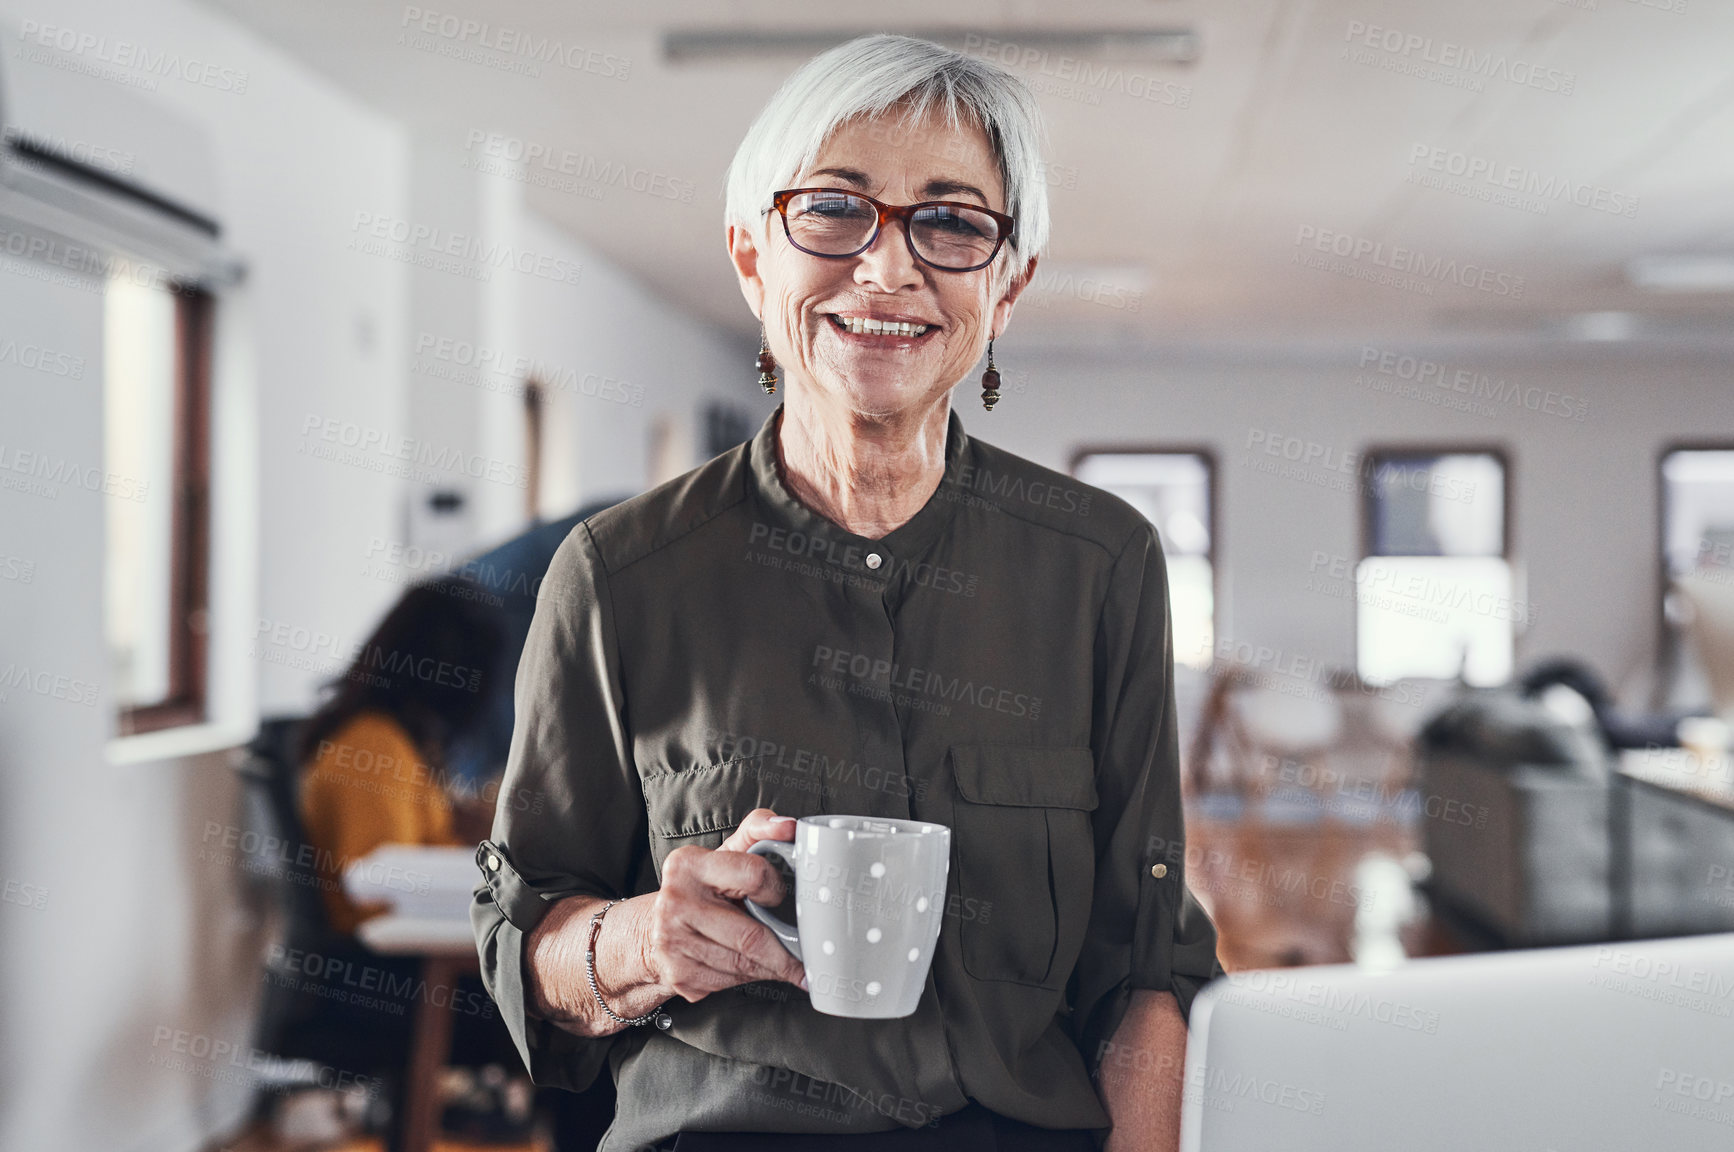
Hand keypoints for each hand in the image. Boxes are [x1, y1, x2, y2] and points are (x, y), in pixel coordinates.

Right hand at [644, 808, 807, 1001]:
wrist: (652, 931)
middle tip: (803, 955)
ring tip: (784, 964)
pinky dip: (750, 979)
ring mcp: (673, 942)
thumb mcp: (725, 853)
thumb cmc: (700, 889)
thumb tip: (789, 827)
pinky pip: (730, 982)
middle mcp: (675, 903)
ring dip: (771, 969)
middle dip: (784, 952)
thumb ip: (758, 831)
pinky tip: (754, 970)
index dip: (775, 889)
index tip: (779, 897)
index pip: (754, 875)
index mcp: (689, 864)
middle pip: (751, 936)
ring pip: (744, 964)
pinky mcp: (679, 975)